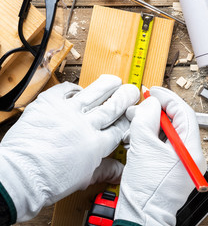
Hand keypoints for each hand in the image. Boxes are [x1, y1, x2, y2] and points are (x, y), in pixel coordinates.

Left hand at [0, 75, 138, 221]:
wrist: (21, 176)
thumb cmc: (49, 180)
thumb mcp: (84, 179)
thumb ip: (105, 170)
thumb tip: (120, 171)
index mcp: (96, 144)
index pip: (120, 126)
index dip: (129, 118)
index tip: (133, 113)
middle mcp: (85, 125)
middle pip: (112, 106)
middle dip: (125, 96)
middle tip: (132, 90)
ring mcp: (67, 112)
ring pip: (94, 93)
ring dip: (107, 85)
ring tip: (115, 80)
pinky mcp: (49, 104)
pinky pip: (66, 89)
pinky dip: (75, 87)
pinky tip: (80, 89)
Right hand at [114, 86, 205, 225]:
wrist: (142, 216)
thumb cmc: (146, 191)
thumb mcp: (143, 146)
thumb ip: (146, 119)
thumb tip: (151, 103)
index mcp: (191, 149)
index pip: (184, 113)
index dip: (167, 99)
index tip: (153, 92)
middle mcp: (192, 155)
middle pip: (178, 122)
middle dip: (158, 111)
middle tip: (141, 105)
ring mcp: (184, 161)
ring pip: (170, 132)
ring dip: (153, 123)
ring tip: (137, 120)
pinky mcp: (174, 166)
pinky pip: (165, 144)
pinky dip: (153, 136)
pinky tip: (140, 133)